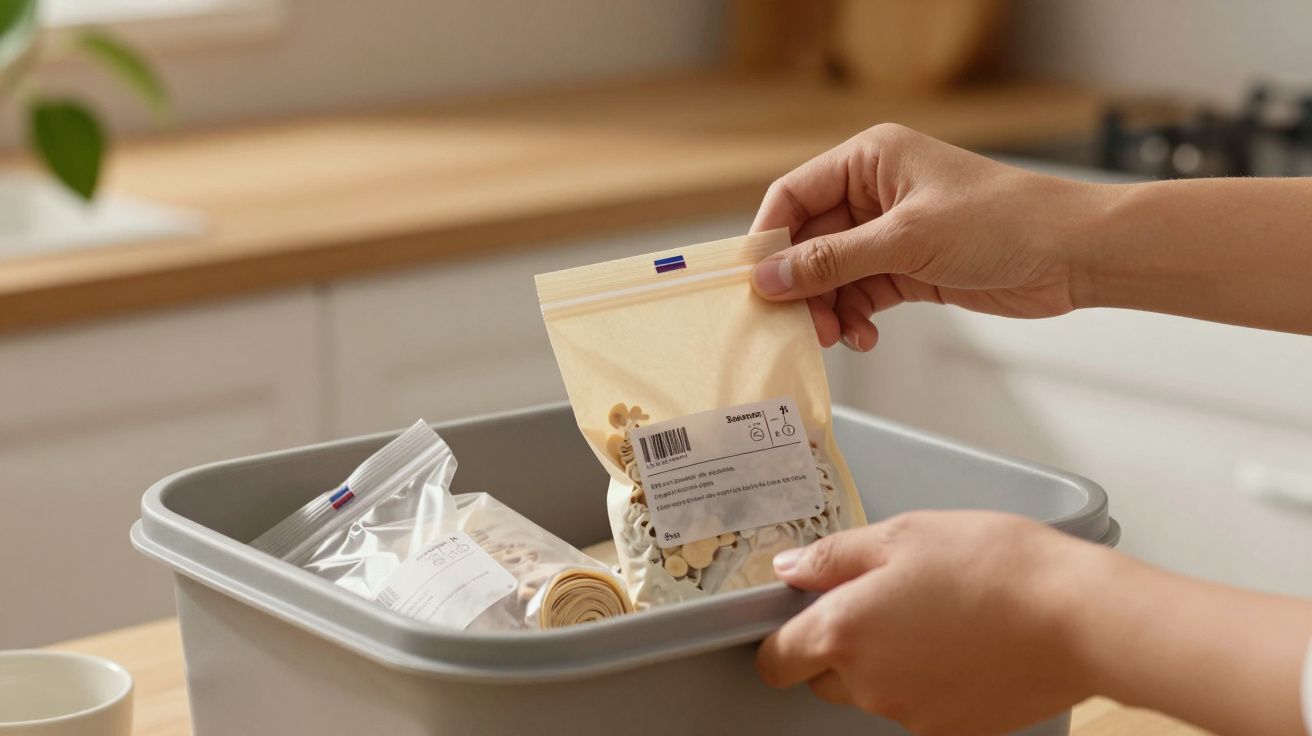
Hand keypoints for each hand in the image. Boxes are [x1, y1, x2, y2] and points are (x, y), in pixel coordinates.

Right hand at [750, 124, 1097, 350]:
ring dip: (829, 308)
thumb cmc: (1001, 222)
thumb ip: (832, 261)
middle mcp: (874, 192)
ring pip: (832, 274)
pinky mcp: (909, 267)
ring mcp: (891, 232)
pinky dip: (856, 317)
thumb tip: (770, 278)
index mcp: (869, 160)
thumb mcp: (905, 240)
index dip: (768, 238)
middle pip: (809, 241)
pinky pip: (861, 294)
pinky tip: (864, 336)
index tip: (753, 282)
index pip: (794, 195)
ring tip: (836, 336)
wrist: (1072, 254)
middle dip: (801, 285)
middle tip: (797, 324)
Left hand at [756, 511, 1105, 735]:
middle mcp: (868, 685)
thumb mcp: (901, 534)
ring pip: (874, 691)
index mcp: (843, 632)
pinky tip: (964, 641)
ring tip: (937, 612)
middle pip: (824, 676)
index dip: (782, 636)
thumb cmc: (991, 564)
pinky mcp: (953, 730)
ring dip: (887, 661)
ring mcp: (911, 715)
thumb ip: (833, 557)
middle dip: (840, 644)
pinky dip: (929, 679)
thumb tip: (790, 570)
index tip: (802, 613)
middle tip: (884, 599)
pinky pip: (919, 705)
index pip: (776, 659)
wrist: (1074, 616)